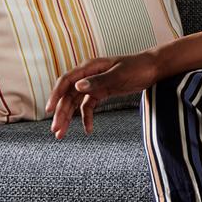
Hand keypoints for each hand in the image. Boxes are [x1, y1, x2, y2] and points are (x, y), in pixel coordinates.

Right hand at [45, 51, 159, 138]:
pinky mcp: (101, 92)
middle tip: (55, 130)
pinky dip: (86, 117)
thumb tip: (77, 86)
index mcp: (89, 67)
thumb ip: (98, 81)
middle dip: (60, 113)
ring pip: (75, 102)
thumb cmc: (137, 68)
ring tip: (61, 134)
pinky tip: (88, 130)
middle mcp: (88, 76)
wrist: (152, 68)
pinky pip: (88, 106)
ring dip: (68, 117)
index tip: (49, 110)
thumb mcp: (119, 75)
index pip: (66, 81)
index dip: (55, 95)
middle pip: (68, 95)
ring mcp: (94, 84)